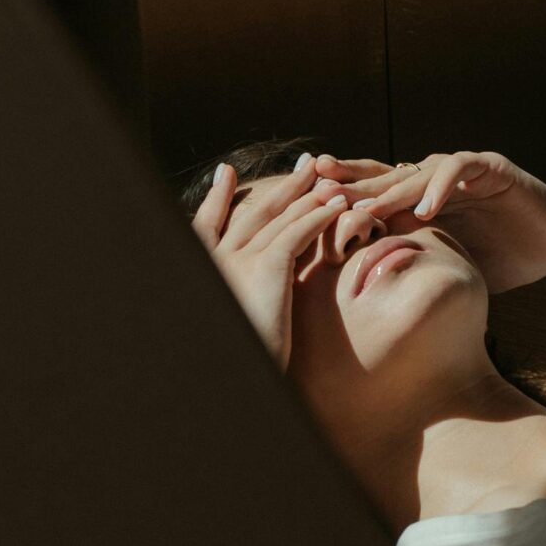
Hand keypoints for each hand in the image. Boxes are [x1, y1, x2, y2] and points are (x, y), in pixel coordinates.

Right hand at [191, 153, 391, 369]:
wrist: (236, 379)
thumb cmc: (242, 360)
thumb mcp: (234, 321)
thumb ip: (239, 297)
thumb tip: (250, 294)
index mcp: (208, 269)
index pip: (207, 223)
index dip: (218, 197)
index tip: (225, 173)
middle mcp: (218, 258)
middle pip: (254, 211)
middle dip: (283, 186)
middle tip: (306, 166)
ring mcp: (240, 259)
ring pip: (279, 218)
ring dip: (309, 196)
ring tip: (332, 181)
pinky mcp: (267, 266)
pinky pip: (298, 231)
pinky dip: (319, 215)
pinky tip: (338, 207)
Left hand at [310, 148, 545, 294]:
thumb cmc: (500, 255)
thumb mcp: (446, 265)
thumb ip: (411, 267)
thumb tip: (358, 308)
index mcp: (417, 201)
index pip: (370, 195)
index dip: (340, 200)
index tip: (304, 213)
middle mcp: (432, 180)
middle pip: (382, 177)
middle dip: (349, 186)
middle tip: (316, 194)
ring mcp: (459, 170)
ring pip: (414, 172)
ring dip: (388, 190)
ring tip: (363, 209)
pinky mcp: (490, 167)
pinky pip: (460, 168)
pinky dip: (441, 186)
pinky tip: (425, 206)